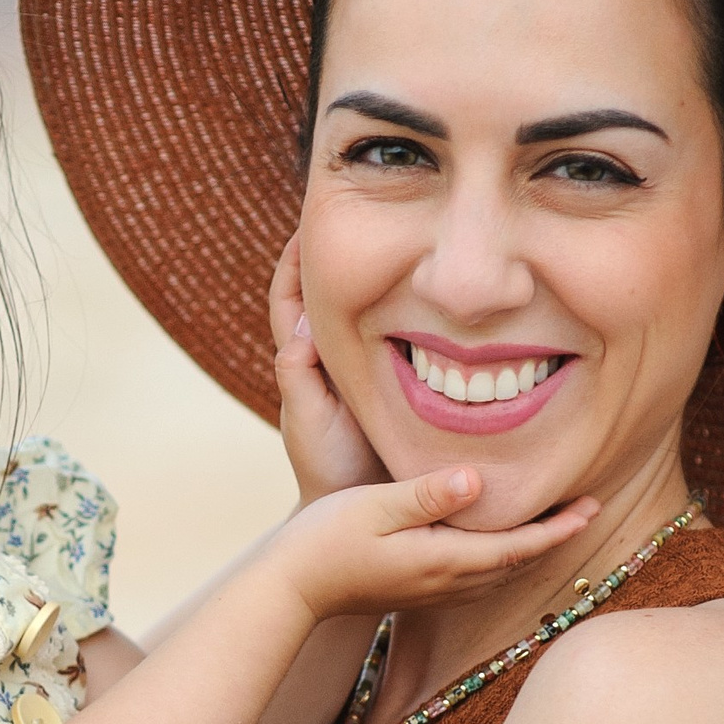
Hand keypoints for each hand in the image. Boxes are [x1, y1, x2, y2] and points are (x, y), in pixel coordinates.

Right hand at [259, 468, 600, 624]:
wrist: (289, 588)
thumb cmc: (325, 539)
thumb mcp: (374, 506)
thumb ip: (427, 495)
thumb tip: (478, 481)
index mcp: (442, 559)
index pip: (516, 546)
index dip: (558, 528)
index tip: (591, 507)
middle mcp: (445, 582)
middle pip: (516, 562)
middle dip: (554, 537)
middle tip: (588, 507)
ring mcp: (431, 591)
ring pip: (498, 571)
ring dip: (530, 549)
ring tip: (555, 522)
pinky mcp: (417, 590)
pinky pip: (476, 576)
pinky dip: (502, 558)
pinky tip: (500, 544)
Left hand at [272, 229, 388, 504]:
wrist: (366, 514)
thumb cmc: (329, 469)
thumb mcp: (309, 423)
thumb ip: (301, 377)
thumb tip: (302, 327)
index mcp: (306, 362)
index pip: (290, 298)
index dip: (294, 259)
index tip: (307, 221)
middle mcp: (334, 358)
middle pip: (328, 292)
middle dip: (337, 251)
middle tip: (361, 209)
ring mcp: (366, 369)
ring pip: (367, 311)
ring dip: (378, 274)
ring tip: (399, 234)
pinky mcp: (398, 382)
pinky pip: (402, 337)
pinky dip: (410, 311)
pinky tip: (433, 290)